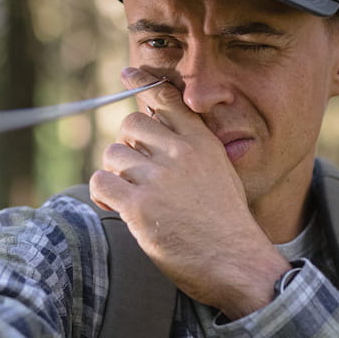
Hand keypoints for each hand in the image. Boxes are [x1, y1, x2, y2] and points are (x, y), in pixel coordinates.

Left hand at [90, 67, 289, 317]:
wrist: (237, 262)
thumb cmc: (226, 223)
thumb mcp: (219, 172)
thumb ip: (192, 147)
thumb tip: (160, 126)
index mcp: (201, 142)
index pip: (166, 98)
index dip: (142, 83)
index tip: (128, 75)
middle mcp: (180, 153)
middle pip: (130, 124)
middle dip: (127, 147)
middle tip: (136, 174)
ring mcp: (158, 178)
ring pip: (112, 155)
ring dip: (115, 175)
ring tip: (130, 198)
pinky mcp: (139, 206)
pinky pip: (102, 183)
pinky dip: (103, 195)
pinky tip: (118, 208)